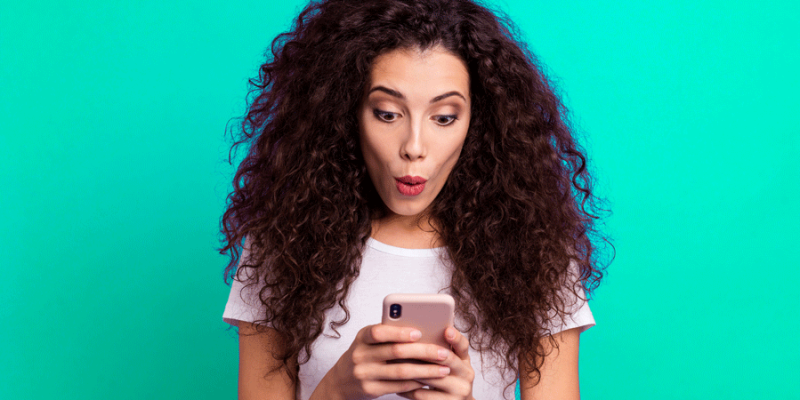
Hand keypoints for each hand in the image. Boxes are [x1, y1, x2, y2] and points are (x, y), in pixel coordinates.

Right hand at [318, 324, 455, 399]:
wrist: (340, 381)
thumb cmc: (363, 355)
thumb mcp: (368, 341)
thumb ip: (388, 335)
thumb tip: (423, 332)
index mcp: (362, 337)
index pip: (379, 332)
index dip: (399, 332)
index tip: (419, 332)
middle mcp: (360, 355)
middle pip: (395, 352)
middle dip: (423, 352)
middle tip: (443, 353)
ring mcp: (364, 374)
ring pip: (400, 371)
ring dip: (425, 371)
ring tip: (443, 369)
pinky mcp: (370, 389)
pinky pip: (398, 386)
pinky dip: (416, 383)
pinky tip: (429, 380)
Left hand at [397, 327, 474, 399]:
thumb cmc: (447, 379)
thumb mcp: (450, 364)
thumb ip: (441, 350)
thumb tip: (416, 333)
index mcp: (465, 360)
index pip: (463, 346)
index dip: (456, 338)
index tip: (447, 330)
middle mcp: (466, 374)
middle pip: (447, 360)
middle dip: (425, 352)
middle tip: (405, 344)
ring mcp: (459, 391)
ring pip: (431, 378)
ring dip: (411, 370)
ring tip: (394, 363)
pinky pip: (423, 395)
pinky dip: (408, 389)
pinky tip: (396, 384)